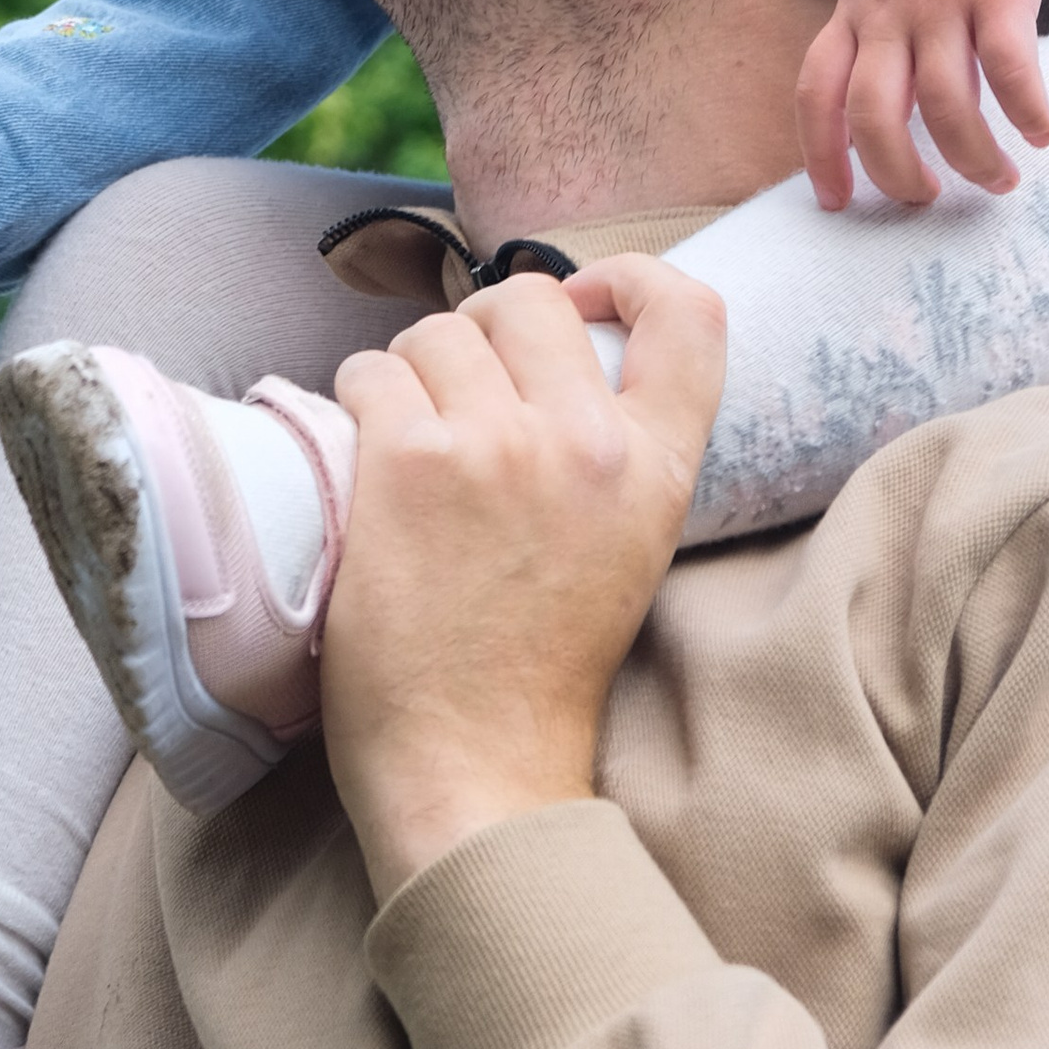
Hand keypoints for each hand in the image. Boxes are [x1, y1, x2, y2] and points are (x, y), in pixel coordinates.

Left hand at [321, 261, 724, 905]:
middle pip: (532, 298)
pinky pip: (370, 372)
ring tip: (409, 436)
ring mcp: (496, 447)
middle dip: (485, 325)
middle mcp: (586, 443)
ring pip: (439, 331)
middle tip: (461, 385)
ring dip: (411, 370)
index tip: (584, 299)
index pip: (690, 313)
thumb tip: (554, 354)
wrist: (476, 770)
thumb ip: (612, 453)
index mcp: (656, 469)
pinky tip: (366, 456)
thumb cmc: (537, 671)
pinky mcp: (409, 464)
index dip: (629, 278)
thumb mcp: (626, 549)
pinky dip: (357, 399)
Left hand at [796, 0, 1048, 208]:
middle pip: (873, 116)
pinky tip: (1045, 130)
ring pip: (946, 106)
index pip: (816, 92)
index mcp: (855, 7)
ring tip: (1001, 178)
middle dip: (898, 175)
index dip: (821, 155)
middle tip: (930, 200)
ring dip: (975, 159)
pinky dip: (1027, 110)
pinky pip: (1010, 67)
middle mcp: (888, 9)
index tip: (838, 203)